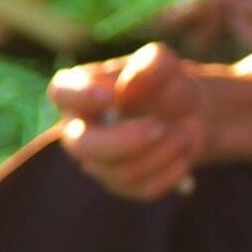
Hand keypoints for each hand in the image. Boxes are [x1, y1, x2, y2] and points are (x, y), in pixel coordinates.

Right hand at [51, 43, 211, 200]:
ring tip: (183, 135)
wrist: (191, 114)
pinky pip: (141, 188)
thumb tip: (129, 84)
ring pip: (117, 172)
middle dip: (124, 140)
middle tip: (160, 126)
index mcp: (82, 91)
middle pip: (81, 145)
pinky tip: (184, 154)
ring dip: (159, 154)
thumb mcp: (165, 64)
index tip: (111, 96)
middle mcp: (82, 129)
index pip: (61, 92)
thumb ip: (151, 65)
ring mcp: (99, 161)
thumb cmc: (166, 83)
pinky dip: (171, 171)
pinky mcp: (122, 184)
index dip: (79, 96)